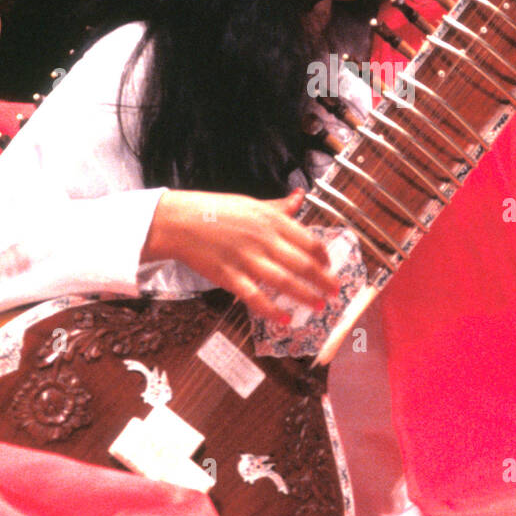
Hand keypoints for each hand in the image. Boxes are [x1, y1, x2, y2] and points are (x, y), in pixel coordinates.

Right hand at [142, 187, 341, 322]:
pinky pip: (256, 297)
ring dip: (306, 296)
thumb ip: (279, 207)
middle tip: (335, 292)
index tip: (328, 266)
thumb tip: (299, 197)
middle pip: (303, 264)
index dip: (323, 256)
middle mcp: (264, 240)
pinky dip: (272, 310)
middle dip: (323, 280)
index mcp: (272, 221)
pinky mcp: (230, 277)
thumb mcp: (252, 203)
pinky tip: (284, 319)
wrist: (180, 221)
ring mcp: (248, 260)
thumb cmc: (216, 211)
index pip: (308, 241)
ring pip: (285, 281)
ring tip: (319, 306)